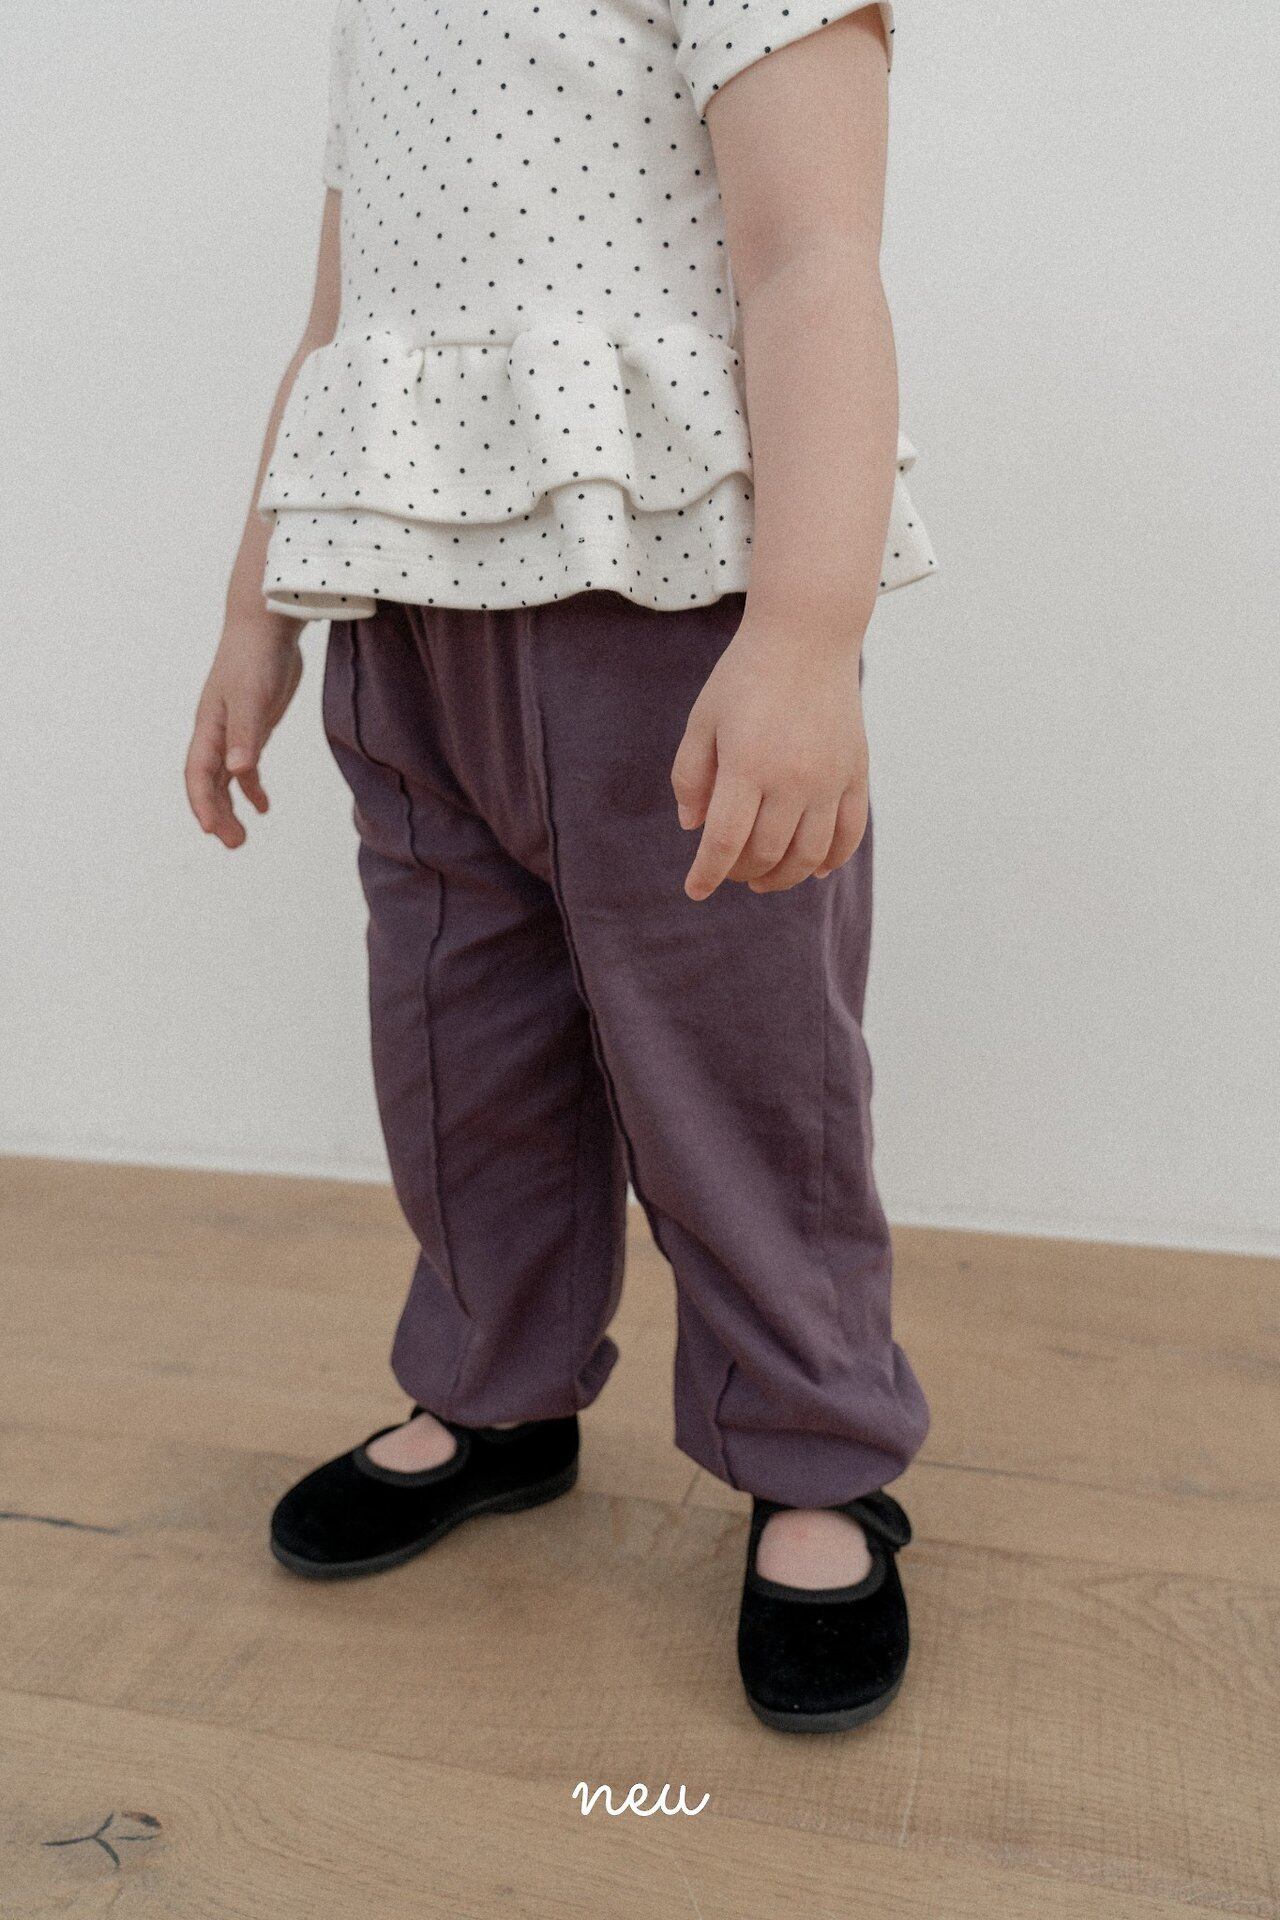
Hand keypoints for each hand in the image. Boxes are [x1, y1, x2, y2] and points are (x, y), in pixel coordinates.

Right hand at [185, 607, 304, 847]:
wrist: (266, 626)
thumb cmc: (255, 659)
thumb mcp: (252, 698)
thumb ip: (245, 735)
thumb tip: (238, 771)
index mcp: (209, 727)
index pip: (198, 774)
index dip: (202, 803)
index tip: (211, 831)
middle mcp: (215, 733)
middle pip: (208, 783)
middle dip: (217, 814)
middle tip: (234, 844)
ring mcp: (233, 731)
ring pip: (224, 779)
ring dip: (230, 807)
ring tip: (242, 837)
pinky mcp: (252, 727)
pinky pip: (245, 766)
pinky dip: (252, 787)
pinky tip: (264, 807)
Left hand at [671, 614, 868, 900]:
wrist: (807, 636)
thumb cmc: (745, 676)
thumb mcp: (702, 721)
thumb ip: (690, 776)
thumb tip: (693, 827)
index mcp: (747, 764)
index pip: (724, 842)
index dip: (707, 874)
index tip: (695, 890)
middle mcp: (793, 778)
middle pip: (766, 854)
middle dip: (740, 873)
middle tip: (728, 872)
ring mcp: (830, 778)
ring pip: (809, 855)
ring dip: (783, 877)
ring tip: (763, 879)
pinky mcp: (856, 772)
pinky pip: (849, 833)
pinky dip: (832, 860)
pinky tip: (814, 870)